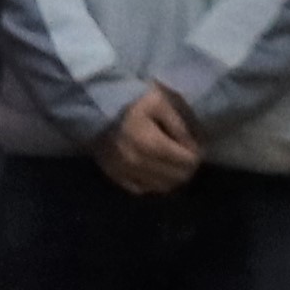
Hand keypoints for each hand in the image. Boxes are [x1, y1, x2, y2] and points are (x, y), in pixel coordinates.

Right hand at [98, 82, 207, 196]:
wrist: (93, 104)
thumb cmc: (131, 99)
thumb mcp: (161, 103)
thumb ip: (179, 126)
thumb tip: (192, 147)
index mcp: (151, 143)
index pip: (187, 162)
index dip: (195, 154)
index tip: (193, 144)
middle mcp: (137, 163)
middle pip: (176, 178)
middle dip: (186, 167)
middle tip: (184, 154)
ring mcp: (123, 171)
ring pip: (160, 187)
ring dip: (170, 177)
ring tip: (170, 163)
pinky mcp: (113, 175)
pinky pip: (140, 189)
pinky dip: (151, 183)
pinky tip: (153, 170)